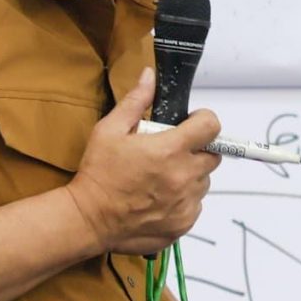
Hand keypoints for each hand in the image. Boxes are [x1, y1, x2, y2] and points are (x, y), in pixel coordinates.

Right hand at [65, 64, 222, 254]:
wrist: (88, 218)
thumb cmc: (98, 176)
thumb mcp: (109, 130)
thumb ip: (135, 101)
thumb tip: (150, 77)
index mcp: (169, 150)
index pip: (211, 127)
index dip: (203, 121)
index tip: (191, 124)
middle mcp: (183, 177)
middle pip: (212, 155)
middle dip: (196, 149)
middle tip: (171, 152)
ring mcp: (186, 202)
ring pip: (203, 181)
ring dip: (189, 175)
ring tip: (161, 177)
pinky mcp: (184, 223)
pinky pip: (195, 204)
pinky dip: (183, 199)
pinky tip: (159, 197)